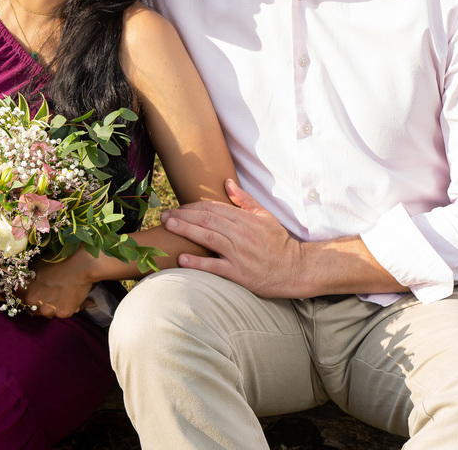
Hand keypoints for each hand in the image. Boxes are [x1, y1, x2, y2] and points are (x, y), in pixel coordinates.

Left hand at [19, 249, 97, 318]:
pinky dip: (67, 307)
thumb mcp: (37, 265)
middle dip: (39, 302)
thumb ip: (28, 278)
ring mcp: (48, 310)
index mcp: (24, 291)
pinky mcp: (63, 313)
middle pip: (33, 308)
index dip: (26, 296)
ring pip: (48, 312)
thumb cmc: (58, 260)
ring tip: (62, 293)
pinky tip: (72, 296)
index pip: (19, 299)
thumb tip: (25, 284)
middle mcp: (33, 303)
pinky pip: (62, 312)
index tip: (32, 293)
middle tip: (49, 293)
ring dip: (52, 306)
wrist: (81, 264)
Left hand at [162, 179, 308, 298]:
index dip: (192, 206)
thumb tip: (226, 183)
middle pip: (207, 220)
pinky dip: (197, 262)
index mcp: (246, 219)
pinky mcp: (239, 273)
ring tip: (168, 227)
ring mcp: (240, 254)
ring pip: (208, 238)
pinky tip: (181, 259)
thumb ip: (244, 200)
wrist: (294, 269)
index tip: (177, 208)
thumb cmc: (278, 242)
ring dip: (185, 231)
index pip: (213, 208)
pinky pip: (215, 266)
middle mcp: (241, 234)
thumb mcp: (265, 216)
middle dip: (182, 216)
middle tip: (164, 216)